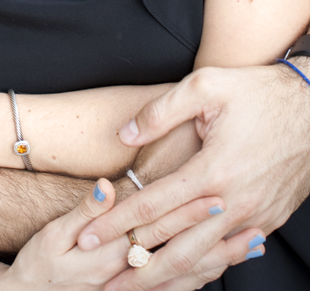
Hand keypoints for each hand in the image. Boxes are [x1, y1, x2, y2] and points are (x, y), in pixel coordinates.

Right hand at [0, 180, 249, 290]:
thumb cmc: (42, 264)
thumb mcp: (54, 234)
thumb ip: (85, 210)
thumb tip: (107, 186)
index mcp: (110, 256)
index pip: (157, 231)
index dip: (187, 213)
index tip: (213, 195)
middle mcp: (129, 279)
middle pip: (181, 257)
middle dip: (216, 237)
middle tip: (244, 216)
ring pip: (188, 278)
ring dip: (221, 259)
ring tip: (250, 241)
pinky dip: (207, 276)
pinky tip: (223, 263)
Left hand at [77, 63, 309, 288]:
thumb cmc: (257, 92)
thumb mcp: (205, 85)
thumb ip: (160, 111)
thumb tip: (124, 134)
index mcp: (212, 170)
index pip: (153, 207)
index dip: (117, 225)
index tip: (88, 236)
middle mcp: (232, 203)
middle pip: (174, 247)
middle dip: (134, 268)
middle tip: (101, 281)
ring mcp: (253, 217)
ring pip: (202, 260)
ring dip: (166, 279)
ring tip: (133, 289)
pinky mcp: (267, 221)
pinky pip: (228, 256)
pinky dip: (202, 271)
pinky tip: (181, 277)